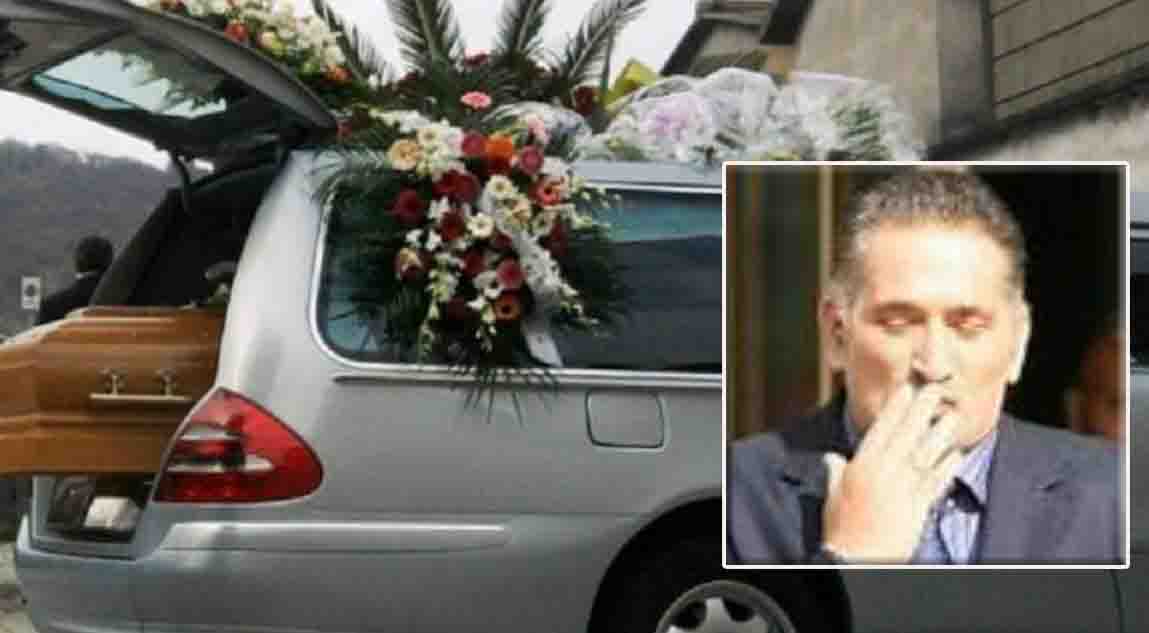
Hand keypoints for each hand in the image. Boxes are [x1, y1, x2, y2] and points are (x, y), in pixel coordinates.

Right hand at [821, 384, 963, 562]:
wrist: (858, 559)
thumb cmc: (842, 530)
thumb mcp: (833, 497)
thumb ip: (835, 473)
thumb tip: (831, 458)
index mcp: (862, 467)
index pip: (882, 430)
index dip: (896, 408)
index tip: (907, 389)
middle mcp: (884, 474)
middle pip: (906, 435)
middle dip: (921, 411)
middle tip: (935, 390)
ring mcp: (904, 489)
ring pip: (925, 454)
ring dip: (940, 434)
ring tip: (952, 416)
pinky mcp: (919, 507)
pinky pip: (936, 482)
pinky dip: (947, 467)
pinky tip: (956, 454)